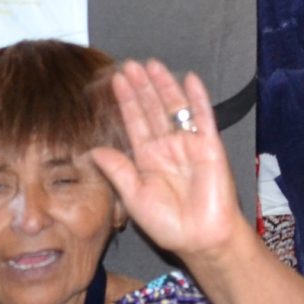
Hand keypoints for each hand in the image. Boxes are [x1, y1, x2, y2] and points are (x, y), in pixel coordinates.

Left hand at [89, 60, 243, 262]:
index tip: (116, 80)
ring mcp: (189, 144)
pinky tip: (189, 79)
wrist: (200, 238)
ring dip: (164, 86)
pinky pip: (203, 117)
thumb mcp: (134, 197)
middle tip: (130, 64)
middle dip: (142, 87)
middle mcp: (167, 147)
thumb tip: (93, 149)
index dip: (125, 101)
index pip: (134, 123)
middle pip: (152, 110)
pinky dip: (197, 98)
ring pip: (174, 108)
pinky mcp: (210, 145)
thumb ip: (118, 171)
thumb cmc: (168, 224)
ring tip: (153, 65)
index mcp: (148, 159)